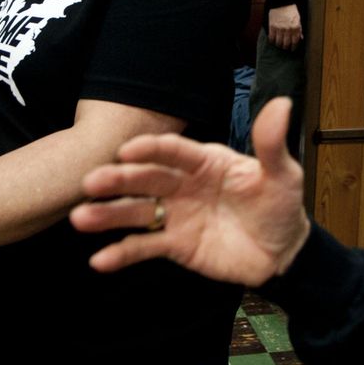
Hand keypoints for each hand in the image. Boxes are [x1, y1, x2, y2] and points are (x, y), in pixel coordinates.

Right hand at [69, 97, 310, 286]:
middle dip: (118, 179)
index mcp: (204, 161)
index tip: (128, 150)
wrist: (283, 253)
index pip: (173, 151)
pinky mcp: (174, 245)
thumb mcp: (283, 175)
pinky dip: (121, 253)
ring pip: (136, 212)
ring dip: (108, 214)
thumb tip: (283, 103)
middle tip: (91, 181)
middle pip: (146, 179)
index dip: (151, 149)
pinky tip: (98, 261)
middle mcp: (183, 184)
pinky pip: (144, 247)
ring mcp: (175, 215)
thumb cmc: (280, 206)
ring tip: (80, 218)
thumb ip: (271, 144)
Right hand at [267, 5, 302, 50]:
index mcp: (296, 27)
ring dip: (279, 45)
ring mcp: (279, 28)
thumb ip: (299, 29)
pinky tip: (273, 41)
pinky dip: (272, 40)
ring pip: (279, 42)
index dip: (293, 47)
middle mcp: (288, 29)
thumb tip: (300, 38)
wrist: (282, 2)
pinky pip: (271, 37)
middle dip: (286, 47)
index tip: (292, 49)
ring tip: (279, 45)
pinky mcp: (272, 26)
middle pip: (286, 43)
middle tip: (285, 48)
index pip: (295, 41)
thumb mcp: (298, 19)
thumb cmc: (291, 10)